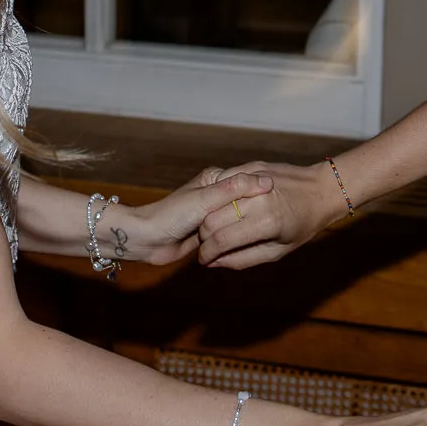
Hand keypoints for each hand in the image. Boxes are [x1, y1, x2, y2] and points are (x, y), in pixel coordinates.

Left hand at [119, 167, 275, 265]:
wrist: (147, 239)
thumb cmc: (172, 215)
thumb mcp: (206, 199)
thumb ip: (234, 189)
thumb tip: (266, 180)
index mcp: (215, 180)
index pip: (246, 183)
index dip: (261, 192)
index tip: (279, 201)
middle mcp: (214, 195)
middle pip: (244, 203)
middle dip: (254, 213)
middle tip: (271, 223)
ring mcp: (212, 215)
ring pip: (236, 221)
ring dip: (242, 229)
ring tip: (261, 236)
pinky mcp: (208, 234)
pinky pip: (228, 236)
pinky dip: (234, 242)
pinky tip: (247, 246)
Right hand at [194, 160, 344, 268]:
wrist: (322, 189)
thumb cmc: (303, 225)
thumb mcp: (277, 251)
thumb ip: (244, 258)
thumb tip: (215, 262)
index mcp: (267, 222)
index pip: (222, 239)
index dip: (207, 253)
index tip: (203, 260)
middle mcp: (259, 199)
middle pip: (212, 220)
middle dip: (203, 236)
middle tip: (206, 245)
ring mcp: (254, 179)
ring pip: (213, 199)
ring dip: (206, 217)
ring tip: (213, 228)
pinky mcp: (251, 165)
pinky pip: (223, 181)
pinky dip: (215, 196)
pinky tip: (220, 208)